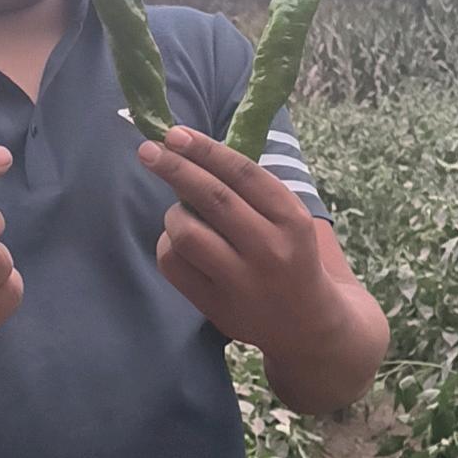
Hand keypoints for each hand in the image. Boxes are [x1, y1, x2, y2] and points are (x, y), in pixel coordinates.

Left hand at [137, 126, 334, 353]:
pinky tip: (178, 241)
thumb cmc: (290, 254)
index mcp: (291, 219)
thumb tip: (189, 146)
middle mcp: (269, 249)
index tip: (175, 133)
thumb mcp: (287, 217)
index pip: (242, 173)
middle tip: (149, 150)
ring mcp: (242, 281)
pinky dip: (168, 244)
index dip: (205, 149)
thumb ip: (248, 188)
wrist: (308, 324)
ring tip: (180, 212)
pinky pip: (173, 264)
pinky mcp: (217, 306)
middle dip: (174, 168)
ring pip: (186, 232)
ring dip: (173, 213)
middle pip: (211, 198)